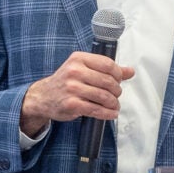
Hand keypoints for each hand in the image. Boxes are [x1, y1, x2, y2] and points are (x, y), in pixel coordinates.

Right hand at [19, 51, 134, 137]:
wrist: (43, 97)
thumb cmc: (66, 82)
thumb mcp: (83, 69)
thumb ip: (106, 69)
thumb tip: (130, 71)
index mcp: (78, 58)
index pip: (107, 64)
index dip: (118, 74)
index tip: (119, 81)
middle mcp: (74, 71)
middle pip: (108, 81)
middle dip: (117, 91)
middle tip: (116, 95)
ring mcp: (72, 88)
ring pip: (104, 96)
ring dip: (114, 103)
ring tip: (114, 105)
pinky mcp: (72, 104)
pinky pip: (97, 110)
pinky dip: (108, 113)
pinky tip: (111, 113)